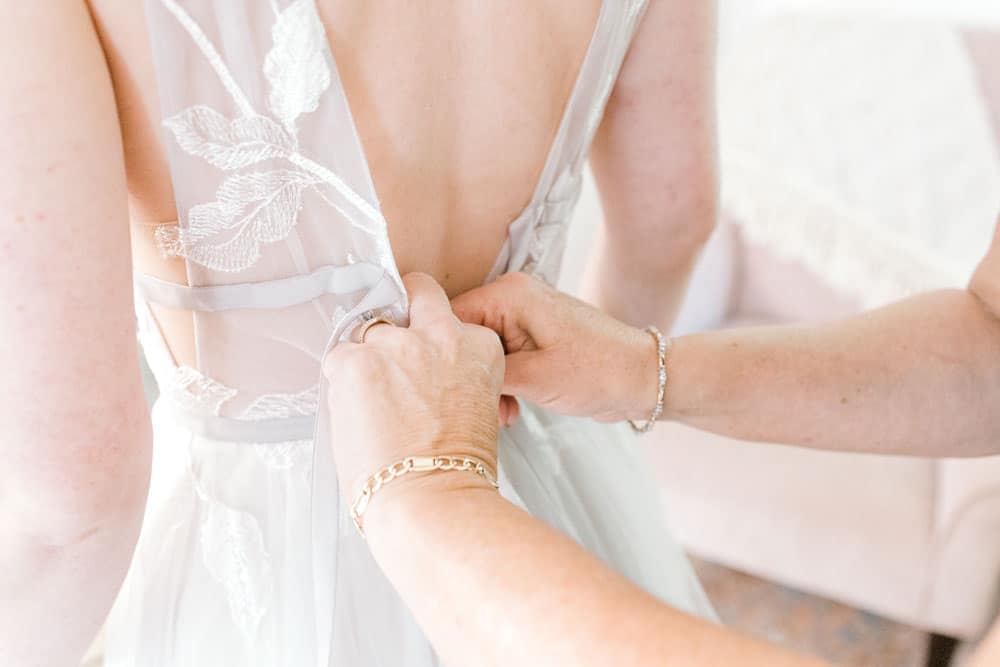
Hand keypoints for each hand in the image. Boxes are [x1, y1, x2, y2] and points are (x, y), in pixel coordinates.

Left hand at [323, 273, 504, 518]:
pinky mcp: (355, 361)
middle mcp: (440, 334)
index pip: (448, 319)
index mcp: (478, 346)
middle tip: (390, 338)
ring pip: (369, 330)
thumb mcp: (476, 405)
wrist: (432, 499)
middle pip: (416, 291)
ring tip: (370, 403)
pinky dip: (340, 384)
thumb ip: (449, 374)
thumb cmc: (455, 470)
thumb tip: (415, 375)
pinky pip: (337, 358)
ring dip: (366, 359)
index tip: (423, 363)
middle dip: (401, 306)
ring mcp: (395, 344)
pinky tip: (355, 414)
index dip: (431, 341)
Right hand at [451, 272, 659, 423]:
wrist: (643, 379)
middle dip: (468, 376)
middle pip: (463, 337)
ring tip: (503, 415)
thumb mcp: (534, 378)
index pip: (449, 317)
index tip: (442, 388)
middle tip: (480, 409)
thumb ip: (483, 372)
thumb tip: (444, 374)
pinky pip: (499, 359)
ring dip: (486, 386)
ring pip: (479, 353)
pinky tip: (511, 411)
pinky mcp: (531, 337)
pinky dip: (501, 385)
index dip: (442, 354)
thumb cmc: (599, 372)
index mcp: (509, 294)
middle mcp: (512, 297)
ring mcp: (522, 317)